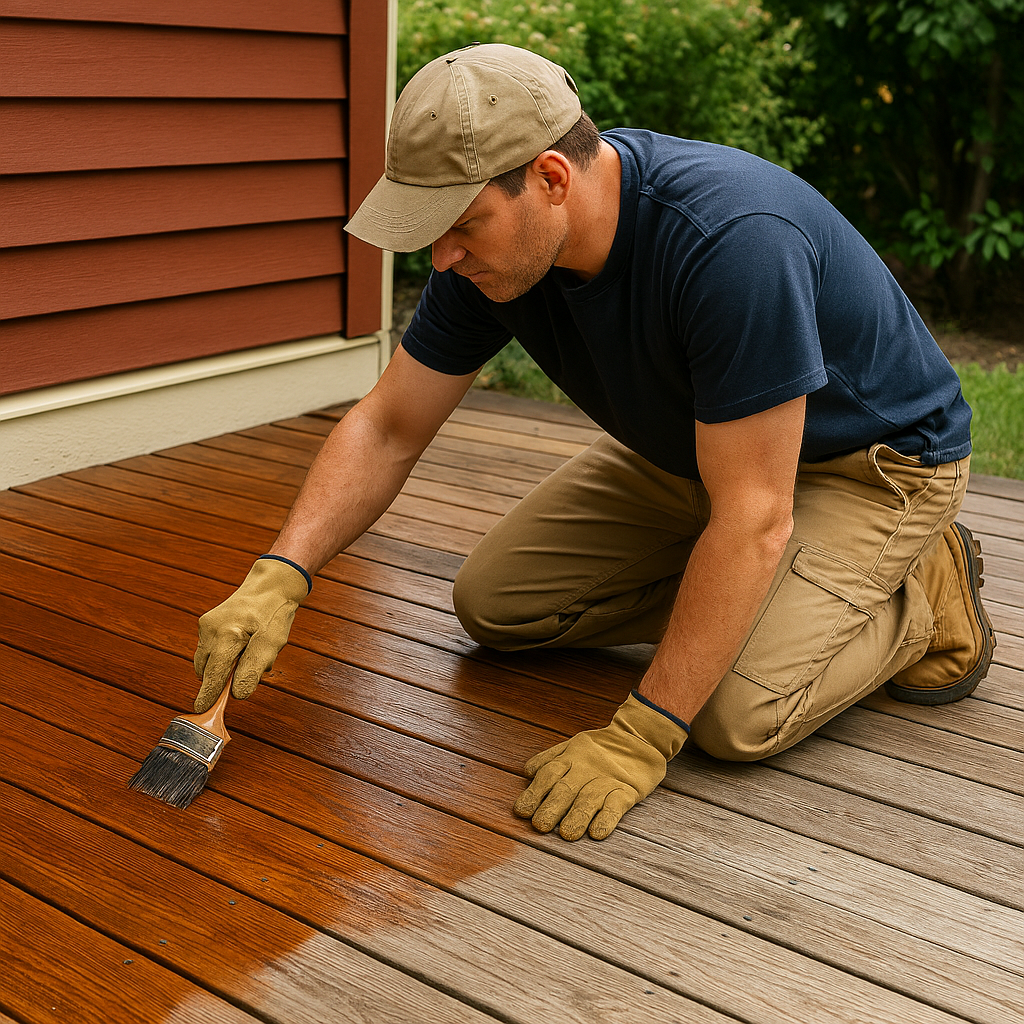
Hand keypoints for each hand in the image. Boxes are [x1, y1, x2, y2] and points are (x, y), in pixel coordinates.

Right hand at [193, 556, 310, 711]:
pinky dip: (222, 656)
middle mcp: (210, 629)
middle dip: (220, 681)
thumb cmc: (274, 614)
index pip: (214, 674)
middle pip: (206, 670)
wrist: (270, 585)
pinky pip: (210, 649)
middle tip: (240, 679)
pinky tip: (242, 646)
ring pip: (206, 661)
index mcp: (227, 635)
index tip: (201, 710)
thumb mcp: (272, 643)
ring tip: (247, 655)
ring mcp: (205, 625)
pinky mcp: (206, 623)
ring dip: (222, 668)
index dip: (209, 694)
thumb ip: (253, 669)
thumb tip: (237, 694)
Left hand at [513, 691, 687, 840]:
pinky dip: (607, 819)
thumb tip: (528, 772)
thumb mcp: (573, 745)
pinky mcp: (628, 790)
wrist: (639, 736)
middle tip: (540, 826)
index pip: (549, 774)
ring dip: (577, 817)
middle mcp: (587, 768)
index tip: (522, 811)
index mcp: (571, 757)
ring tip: (567, 834)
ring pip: (590, 799)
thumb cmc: (600, 747)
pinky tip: (597, 833)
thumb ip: (550, 758)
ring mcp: (608, 780)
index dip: (535, 792)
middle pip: (566, 788)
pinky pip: (617, 805)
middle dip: (552, 808)